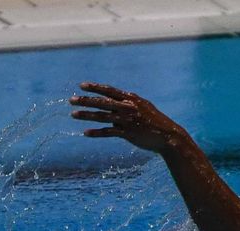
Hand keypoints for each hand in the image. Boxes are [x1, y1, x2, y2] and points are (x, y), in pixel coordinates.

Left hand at [70, 82, 187, 153]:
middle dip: (85, 100)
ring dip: (86, 115)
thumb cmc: (155, 122)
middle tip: (71, 100)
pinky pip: (108, 132)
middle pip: (102, 102)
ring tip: (73, 115)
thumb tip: (113, 111)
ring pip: (102, 116)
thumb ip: (127, 107)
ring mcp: (127, 120)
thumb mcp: (143, 108)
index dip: (95, 87)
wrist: (168, 136)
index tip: (82, 86)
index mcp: (131, 99)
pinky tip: (86, 133)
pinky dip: (96, 132)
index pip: (109, 91)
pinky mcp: (128, 133)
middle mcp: (127, 107)